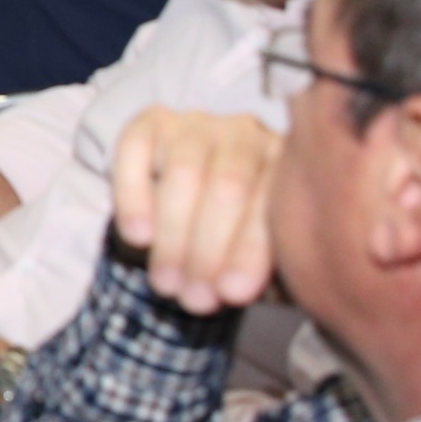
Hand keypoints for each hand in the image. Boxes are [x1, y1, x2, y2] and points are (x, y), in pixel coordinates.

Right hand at [106, 107, 281, 314]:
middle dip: (207, 250)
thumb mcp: (266, 254)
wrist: (199, 209)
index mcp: (287, 163)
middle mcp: (247, 134)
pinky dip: (133, 196)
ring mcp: (198, 124)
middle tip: (194, 299)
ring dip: (172, 236)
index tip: (232, 294)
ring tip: (166, 283)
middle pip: (227, 187)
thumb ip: (270, 267)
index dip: (250, 250)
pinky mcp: (152, 122)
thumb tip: (243, 289)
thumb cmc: (238, 237)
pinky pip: (136, 150)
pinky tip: (139, 238)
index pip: (271, 204)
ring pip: (184, 173)